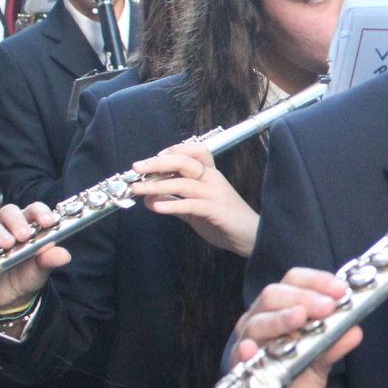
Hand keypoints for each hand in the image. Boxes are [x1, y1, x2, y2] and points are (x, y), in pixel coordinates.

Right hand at [0, 202, 70, 309]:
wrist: (13, 295)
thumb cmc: (30, 273)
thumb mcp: (43, 268)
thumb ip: (51, 259)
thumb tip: (64, 255)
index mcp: (30, 225)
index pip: (34, 210)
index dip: (40, 212)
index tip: (48, 222)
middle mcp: (9, 227)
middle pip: (9, 212)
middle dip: (17, 221)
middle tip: (24, 235)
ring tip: (8, 244)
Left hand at [131, 143, 259, 256]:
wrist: (251, 237)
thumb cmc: (224, 221)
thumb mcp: (196, 208)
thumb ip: (176, 202)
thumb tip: (150, 199)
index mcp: (210, 175)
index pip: (195, 151)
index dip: (173, 150)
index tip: (153, 158)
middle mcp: (213, 179)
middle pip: (184, 161)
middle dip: (157, 163)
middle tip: (136, 168)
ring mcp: (214, 194)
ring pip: (182, 183)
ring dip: (156, 185)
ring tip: (137, 190)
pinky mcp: (215, 210)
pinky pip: (189, 204)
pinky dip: (170, 205)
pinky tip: (155, 208)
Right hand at [213, 268, 362, 387]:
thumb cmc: (291, 381)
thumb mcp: (319, 363)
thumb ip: (334, 346)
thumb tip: (356, 330)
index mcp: (283, 310)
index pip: (295, 281)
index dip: (317, 280)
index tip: (342, 290)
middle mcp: (262, 320)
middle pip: (274, 295)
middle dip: (303, 297)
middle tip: (328, 307)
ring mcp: (247, 342)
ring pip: (257, 321)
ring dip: (280, 318)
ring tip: (300, 318)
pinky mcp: (237, 367)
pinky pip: (239, 354)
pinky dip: (247, 348)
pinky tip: (254, 348)